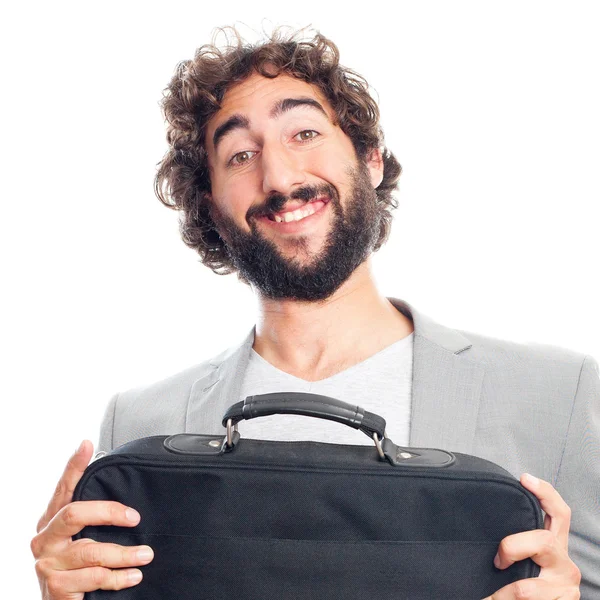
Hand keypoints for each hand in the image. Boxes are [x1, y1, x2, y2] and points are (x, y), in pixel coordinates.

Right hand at [31, 440, 153, 599]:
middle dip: (109, 512)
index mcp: (52, 520)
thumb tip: (123, 489)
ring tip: (146, 554)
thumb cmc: (78, 566)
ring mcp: (48, 564)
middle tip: (135, 518)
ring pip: (92, 551)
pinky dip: (119, 577)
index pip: (64, 488)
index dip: (74, 466)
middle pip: (75, 513)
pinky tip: (134, 575)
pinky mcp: (56, 588)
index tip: (86, 445)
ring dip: (125, 553)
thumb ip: (96, 516)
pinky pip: (94, 577)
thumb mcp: (85, 536)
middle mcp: (45, 539)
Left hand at [482, 473, 580, 598]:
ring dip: (503, 592)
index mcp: (553, 544)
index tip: (524, 478)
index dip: (544, 493)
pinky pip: (524, 599)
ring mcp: (565, 584)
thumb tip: (479, 520)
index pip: (558, 513)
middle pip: (544, 540)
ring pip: (527, 585)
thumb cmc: (522, 584)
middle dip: (513, 547)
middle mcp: (564, 562)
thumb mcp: (521, 559)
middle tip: (497, 561)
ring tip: (492, 596)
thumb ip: (513, 542)